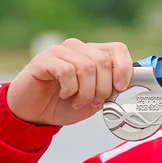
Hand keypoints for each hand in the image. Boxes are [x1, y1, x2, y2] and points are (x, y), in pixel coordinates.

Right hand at [7, 38, 133, 126]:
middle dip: (103, 88)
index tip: (120, 88)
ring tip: (77, 101)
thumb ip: (110, 89)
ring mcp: (60, 51)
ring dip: (86, 92)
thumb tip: (126, 83)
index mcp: (92, 54)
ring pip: (86, 67)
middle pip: (103, 60)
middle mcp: (77, 48)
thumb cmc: (64, 104)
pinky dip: (70, 88)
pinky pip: (66, 71)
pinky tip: (64, 94)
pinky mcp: (44, 59)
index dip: (124, 68)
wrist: (34, 114)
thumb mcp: (95, 99)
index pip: (117, 49)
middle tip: (94, 101)